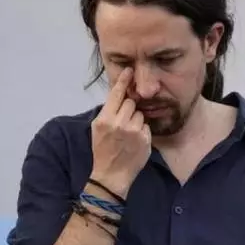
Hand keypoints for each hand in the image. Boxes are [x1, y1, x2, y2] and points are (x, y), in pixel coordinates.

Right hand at [89, 67, 150, 197]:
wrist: (111, 175)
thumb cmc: (102, 150)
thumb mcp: (98, 129)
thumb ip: (109, 112)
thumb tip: (120, 96)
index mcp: (105, 119)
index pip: (116, 94)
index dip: (124, 81)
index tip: (130, 70)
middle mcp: (119, 123)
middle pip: (131, 103)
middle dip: (129, 109)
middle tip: (124, 121)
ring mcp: (134, 131)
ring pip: (141, 114)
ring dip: (137, 120)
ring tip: (128, 134)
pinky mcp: (145, 139)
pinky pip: (146, 126)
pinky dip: (142, 130)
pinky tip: (135, 141)